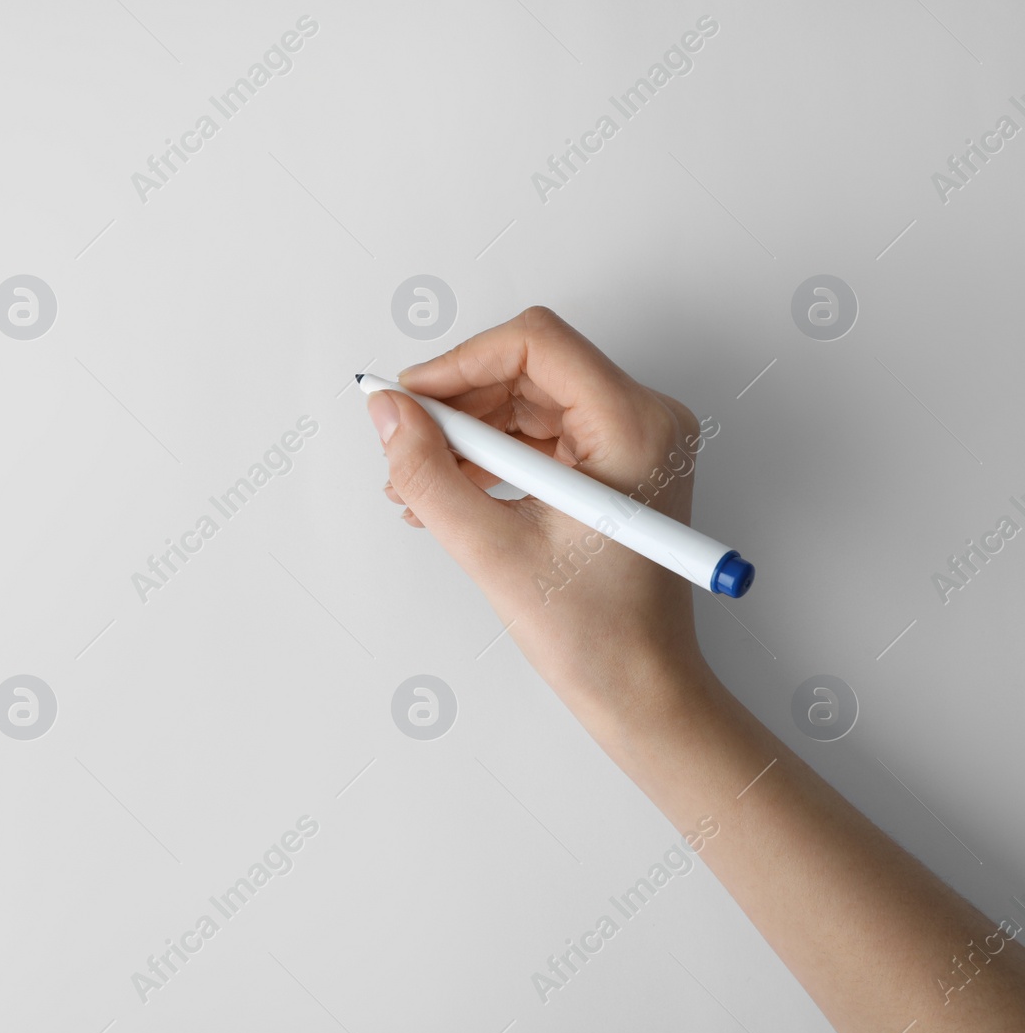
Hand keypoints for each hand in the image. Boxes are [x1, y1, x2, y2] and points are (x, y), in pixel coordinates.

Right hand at [370, 306, 712, 724]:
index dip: (459, 363)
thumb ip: (429, 476)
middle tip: (401, 445)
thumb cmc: (596, 635)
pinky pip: (538, 434)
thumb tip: (388, 413)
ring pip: (526, 400)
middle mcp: (644, 420)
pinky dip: (489, 456)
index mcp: (635, 427)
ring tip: (415, 483)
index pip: (535, 343)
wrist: (641, 689)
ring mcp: (632, 441)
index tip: (408, 399)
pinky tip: (448, 493)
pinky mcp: (613, 464)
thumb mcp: (492, 551)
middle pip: (528, 369)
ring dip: (466, 434)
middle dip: (457, 405)